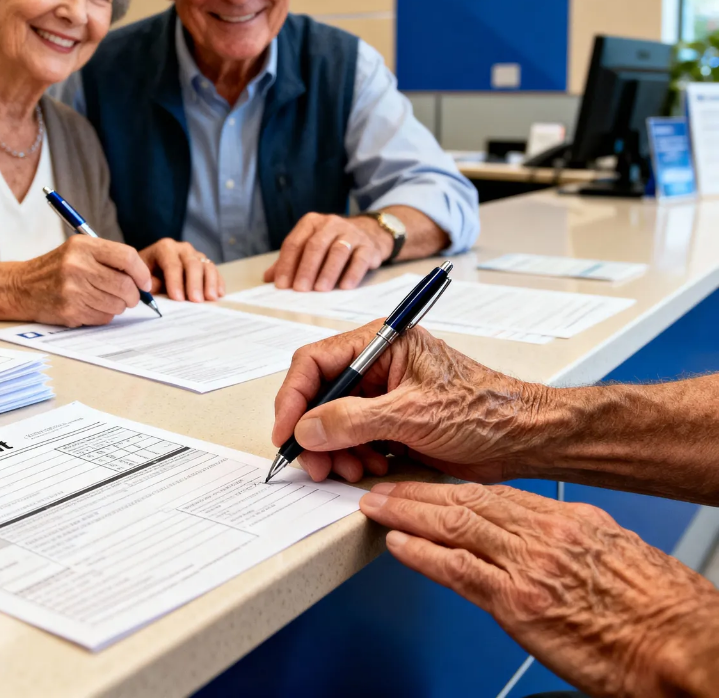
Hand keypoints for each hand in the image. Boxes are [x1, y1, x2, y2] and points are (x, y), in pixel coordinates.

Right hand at [10, 235, 151, 326]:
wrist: (21, 287)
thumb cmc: (56, 268)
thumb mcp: (78, 250)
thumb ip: (109, 258)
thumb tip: (143, 278)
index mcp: (83, 246)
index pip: (127, 257)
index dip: (142, 273)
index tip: (146, 283)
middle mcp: (78, 266)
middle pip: (125, 285)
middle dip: (133, 295)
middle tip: (130, 296)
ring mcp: (73, 289)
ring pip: (117, 304)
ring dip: (118, 306)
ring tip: (105, 299)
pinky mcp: (70, 310)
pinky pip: (103, 317)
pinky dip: (104, 315)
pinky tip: (91, 307)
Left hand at [139, 238, 224, 301]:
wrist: (153, 268)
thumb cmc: (147, 274)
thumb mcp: (143, 278)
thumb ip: (151, 283)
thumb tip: (161, 290)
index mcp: (165, 248)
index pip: (172, 264)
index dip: (175, 282)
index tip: (178, 298)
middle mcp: (183, 248)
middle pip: (192, 263)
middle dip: (194, 283)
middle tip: (196, 300)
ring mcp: (196, 255)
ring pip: (207, 265)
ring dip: (210, 282)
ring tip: (210, 298)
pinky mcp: (205, 263)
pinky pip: (215, 271)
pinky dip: (218, 282)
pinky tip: (219, 294)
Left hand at [264, 213, 391, 291]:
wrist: (368, 233)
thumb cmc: (331, 243)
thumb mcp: (309, 246)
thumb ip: (290, 260)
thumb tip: (268, 278)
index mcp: (311, 223)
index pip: (294, 242)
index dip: (286, 264)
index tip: (282, 285)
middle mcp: (330, 224)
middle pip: (315, 246)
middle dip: (306, 269)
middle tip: (300, 289)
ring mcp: (351, 233)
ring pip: (337, 251)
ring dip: (328, 272)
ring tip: (320, 290)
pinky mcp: (368, 246)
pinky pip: (359, 259)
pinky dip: (352, 273)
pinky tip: (344, 286)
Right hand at [272, 324, 544, 482]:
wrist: (525, 439)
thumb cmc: (484, 410)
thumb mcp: (413, 414)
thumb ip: (354, 420)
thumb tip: (306, 429)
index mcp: (381, 343)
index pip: (316, 361)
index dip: (294, 397)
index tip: (286, 433)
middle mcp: (377, 364)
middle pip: (321, 394)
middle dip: (315, 431)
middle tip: (316, 464)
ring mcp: (384, 394)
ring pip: (334, 420)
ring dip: (334, 449)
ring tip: (351, 469)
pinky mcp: (392, 421)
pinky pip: (354, 437)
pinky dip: (353, 455)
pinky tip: (370, 467)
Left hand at [361, 481, 718, 697]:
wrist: (685, 646)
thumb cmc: (660, 608)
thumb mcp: (615, 552)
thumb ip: (571, 540)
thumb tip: (545, 537)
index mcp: (566, 520)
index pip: (493, 494)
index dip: (451, 487)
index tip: (426, 484)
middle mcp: (542, 534)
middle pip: (465, 500)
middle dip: (418, 491)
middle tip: (385, 485)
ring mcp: (527, 565)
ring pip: (453, 524)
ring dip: (408, 513)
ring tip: (377, 507)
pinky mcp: (519, 602)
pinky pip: (456, 569)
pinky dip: (421, 554)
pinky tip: (397, 544)